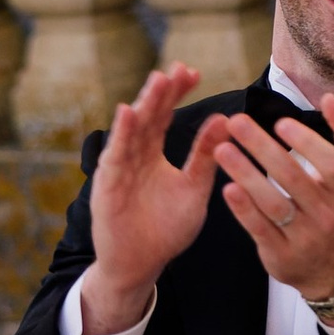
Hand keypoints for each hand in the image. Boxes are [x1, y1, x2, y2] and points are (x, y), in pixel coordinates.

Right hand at [79, 64, 228, 333]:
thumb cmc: (166, 229)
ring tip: (158, 81)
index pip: (165, 115)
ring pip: (132, 130)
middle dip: (161, 92)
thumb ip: (205, 157)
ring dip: (144, 105)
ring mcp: (119, 168)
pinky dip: (121, 134)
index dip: (176, 93)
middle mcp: (134, 156)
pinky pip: (116, 155)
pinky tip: (128, 113)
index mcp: (152, 154)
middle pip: (148, 116)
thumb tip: (225, 121)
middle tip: (177, 69)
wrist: (140, 265)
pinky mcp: (108, 184)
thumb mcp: (193, 189)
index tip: (193, 72)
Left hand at [212, 92, 333, 306]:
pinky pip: (260, 229)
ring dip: (246, 175)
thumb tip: (329, 99)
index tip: (280, 122)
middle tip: (236, 122)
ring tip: (222, 150)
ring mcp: (304, 236)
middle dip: (263, 148)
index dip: (308, 143)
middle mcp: (327, 213)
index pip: (333, 165)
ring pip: (273, 204)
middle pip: (294, 179)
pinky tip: (227, 187)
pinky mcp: (281, 254)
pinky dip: (243, 209)